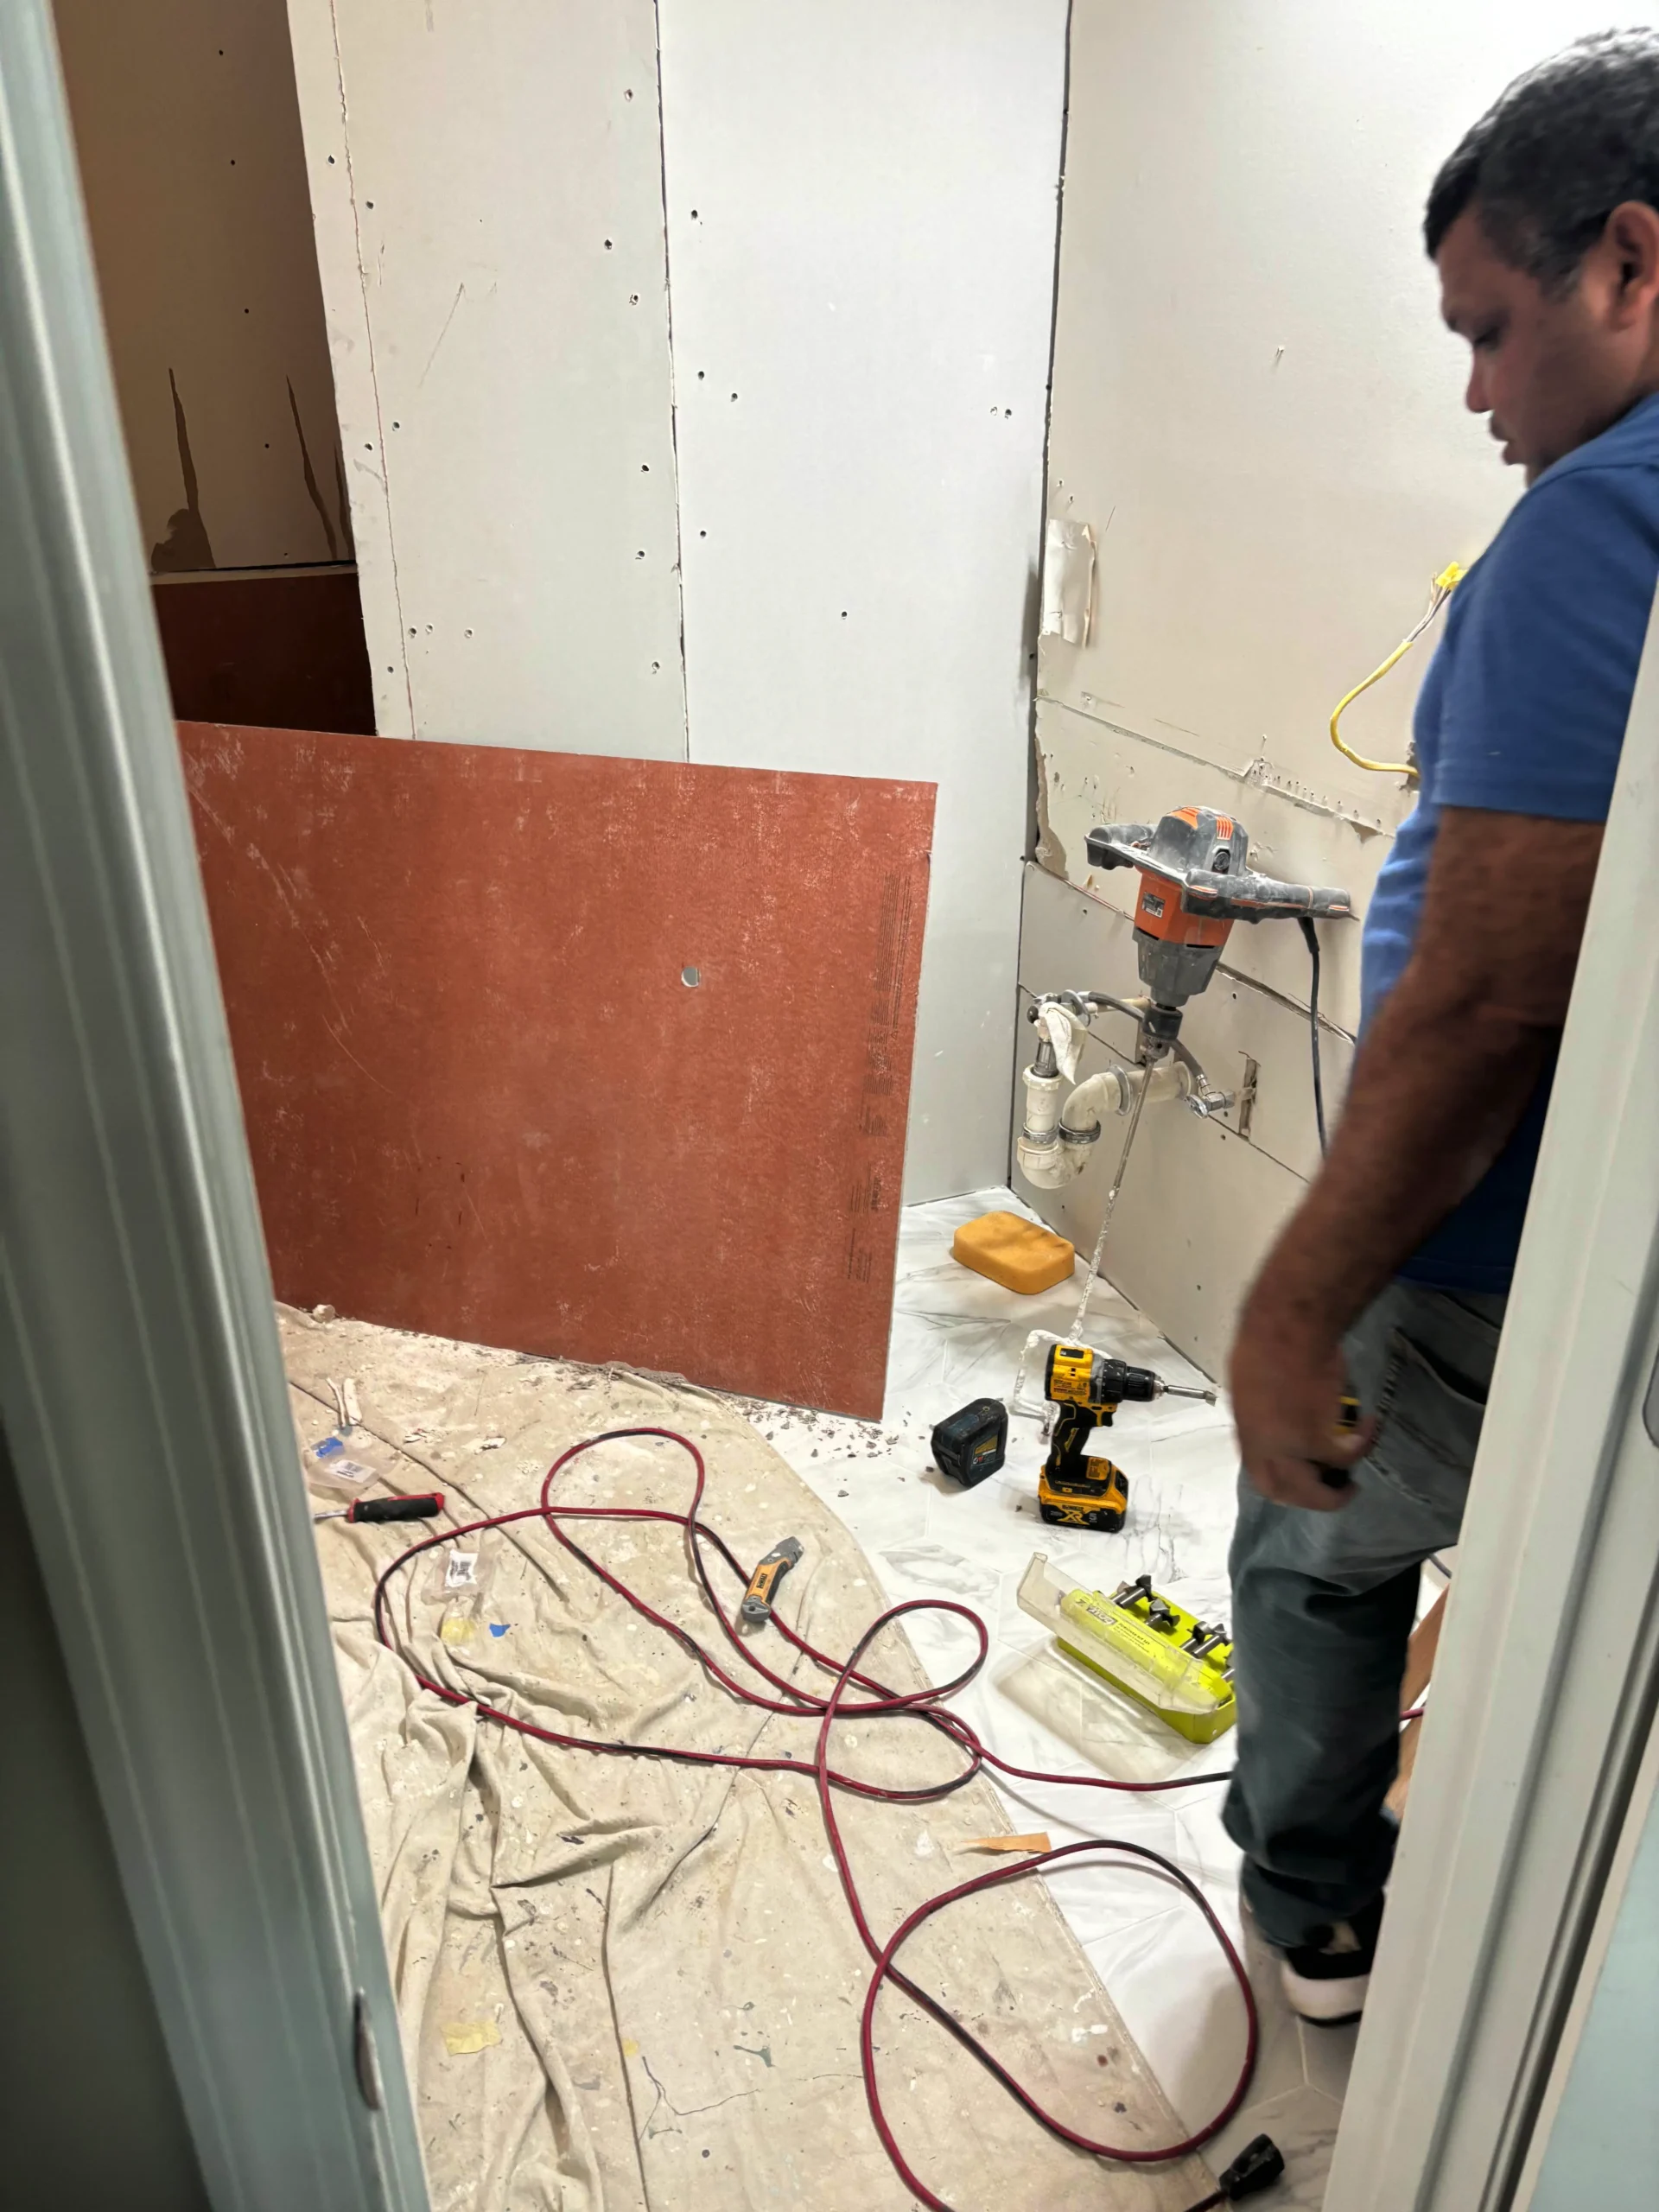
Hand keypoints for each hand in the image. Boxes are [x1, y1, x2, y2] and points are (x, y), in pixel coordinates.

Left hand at [1229, 1297, 1369, 1511]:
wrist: (1285, 1327)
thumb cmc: (1265, 1340)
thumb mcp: (1250, 1382)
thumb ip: (1263, 1411)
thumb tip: (1278, 1420)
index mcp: (1245, 1431)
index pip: (1259, 1475)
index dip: (1281, 1483)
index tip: (1301, 1478)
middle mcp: (1263, 1446)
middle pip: (1283, 1492)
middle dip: (1308, 1499)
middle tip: (1330, 1491)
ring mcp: (1288, 1447)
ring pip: (1315, 1490)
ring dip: (1336, 1493)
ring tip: (1352, 1484)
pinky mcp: (1317, 1439)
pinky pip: (1347, 1455)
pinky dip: (1363, 1443)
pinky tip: (1370, 1425)